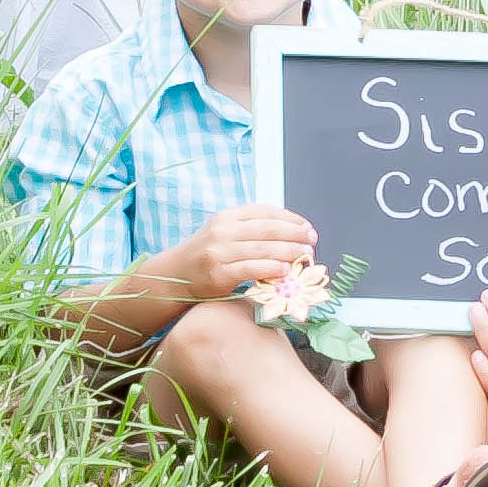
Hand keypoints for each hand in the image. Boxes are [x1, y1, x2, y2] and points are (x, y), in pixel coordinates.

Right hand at [174, 203, 317, 304]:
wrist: (176, 275)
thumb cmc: (207, 254)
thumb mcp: (224, 232)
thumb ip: (250, 229)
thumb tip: (289, 231)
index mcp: (227, 217)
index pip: (264, 212)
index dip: (289, 218)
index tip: (306, 226)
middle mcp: (223, 230)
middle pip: (267, 228)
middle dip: (294, 233)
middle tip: (311, 240)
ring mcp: (219, 252)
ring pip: (262, 248)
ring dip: (288, 251)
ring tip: (304, 254)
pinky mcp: (218, 274)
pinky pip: (250, 268)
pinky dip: (270, 268)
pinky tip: (285, 270)